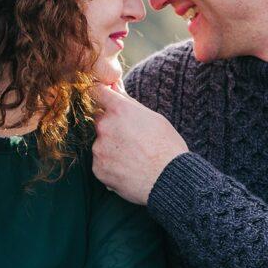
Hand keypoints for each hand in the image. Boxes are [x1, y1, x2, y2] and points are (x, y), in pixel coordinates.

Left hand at [91, 83, 188, 205]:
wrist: (170, 180)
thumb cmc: (167, 147)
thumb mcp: (153, 118)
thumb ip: (129, 103)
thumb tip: (114, 87)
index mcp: (119, 110)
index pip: (97, 91)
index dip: (101, 95)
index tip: (104, 100)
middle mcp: (105, 127)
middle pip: (100, 120)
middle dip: (111, 127)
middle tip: (131, 139)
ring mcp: (99, 149)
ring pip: (100, 144)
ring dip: (111, 148)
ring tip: (134, 158)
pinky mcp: (98, 169)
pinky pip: (101, 163)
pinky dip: (111, 166)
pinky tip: (129, 169)